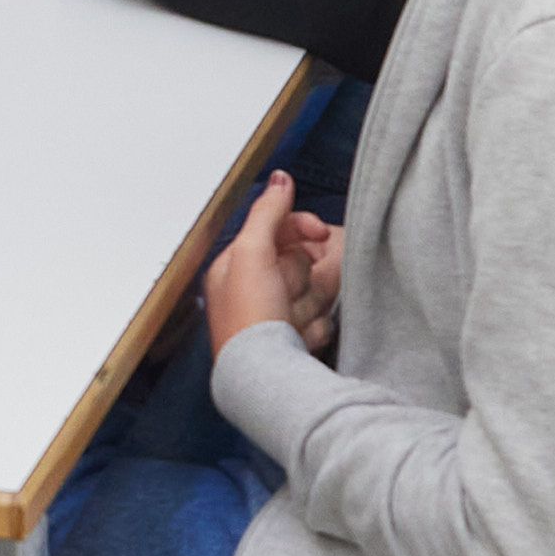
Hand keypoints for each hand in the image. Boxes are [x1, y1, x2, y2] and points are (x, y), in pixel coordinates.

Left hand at [200, 174, 342, 361]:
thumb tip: (279, 178)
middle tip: (288, 295)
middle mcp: (250, 291)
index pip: (275, 231)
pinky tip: (299, 340)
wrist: (265, 377)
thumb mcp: (253, 253)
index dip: (300, 228)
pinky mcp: (292, 341)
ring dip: (307, 305)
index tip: (320, 234)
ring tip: (290, 323)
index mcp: (234, 266)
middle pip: (299, 263)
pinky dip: (313, 329)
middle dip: (301, 278)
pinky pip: (319, 322)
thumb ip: (267, 212)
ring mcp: (272, 318)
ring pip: (312, 292)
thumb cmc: (250, 319)